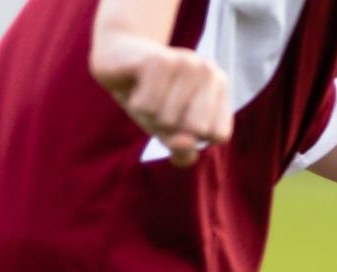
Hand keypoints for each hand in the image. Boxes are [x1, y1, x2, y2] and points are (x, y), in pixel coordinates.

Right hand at [91, 35, 231, 166]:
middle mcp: (209, 71)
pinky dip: (137, 104)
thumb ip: (183, 149)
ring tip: (147, 95)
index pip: (219, 135)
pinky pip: (148, 107)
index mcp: (220, 86)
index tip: (181, 116)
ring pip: (168, 120)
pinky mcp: (159, 60)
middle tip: (160, 105)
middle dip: (171, 127)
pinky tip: (136, 87)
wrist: (116, 57)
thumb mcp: (170, 131)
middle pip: (195, 130)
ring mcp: (186, 62)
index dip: (194, 137)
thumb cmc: (151, 98)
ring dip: (150, 115)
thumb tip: (186, 143)